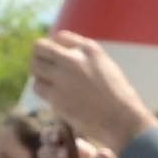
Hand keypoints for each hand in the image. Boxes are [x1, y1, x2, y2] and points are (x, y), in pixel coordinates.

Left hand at [30, 31, 157, 157]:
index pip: (60, 37)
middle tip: (47, 69)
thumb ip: (85, 56)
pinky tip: (54, 96)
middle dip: (41, 56)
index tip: (61, 59)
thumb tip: (61, 53)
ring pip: (35, 66)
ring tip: (52, 83)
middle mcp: (74, 59)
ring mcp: (63, 77)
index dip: (57, 48)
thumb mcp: (106, 66)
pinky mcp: (56, 97)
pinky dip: (43, 91)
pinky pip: (38, 87)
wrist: (122, 120)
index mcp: (89, 49)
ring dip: (40, 74)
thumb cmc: (117, 96)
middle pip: (40, 47)